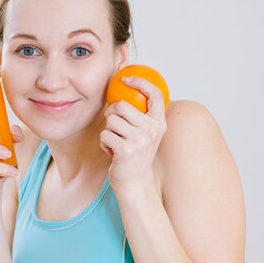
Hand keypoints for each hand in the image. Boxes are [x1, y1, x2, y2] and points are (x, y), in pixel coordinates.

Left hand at [100, 76, 167, 197]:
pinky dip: (104, 144)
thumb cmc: (135, 156)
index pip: (155, 94)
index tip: (126, 79)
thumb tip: (127, 89)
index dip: (140, 82)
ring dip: (108, 131)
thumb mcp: (145, 134)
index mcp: (159, 123)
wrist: (135, 183)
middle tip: (113, 126)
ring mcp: (140, 140)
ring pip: (111, 120)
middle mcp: (152, 130)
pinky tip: (112, 153)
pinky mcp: (126, 150)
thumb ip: (141, 116)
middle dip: (111, 114)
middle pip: (122, 105)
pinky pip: (104, 135)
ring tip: (116, 143)